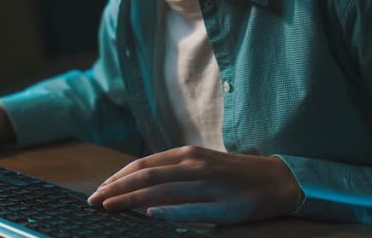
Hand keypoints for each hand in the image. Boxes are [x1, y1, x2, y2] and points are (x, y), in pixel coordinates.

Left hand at [86, 145, 303, 224]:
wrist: (276, 180)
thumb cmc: (233, 174)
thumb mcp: (201, 164)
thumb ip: (173, 171)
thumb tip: (141, 185)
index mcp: (186, 155)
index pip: (143, 165)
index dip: (118, 177)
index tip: (100, 190)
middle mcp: (193, 166)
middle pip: (146, 176)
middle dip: (116, 189)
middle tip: (94, 201)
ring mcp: (207, 185)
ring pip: (162, 191)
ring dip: (132, 200)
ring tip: (110, 207)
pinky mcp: (222, 206)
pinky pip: (190, 209)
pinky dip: (168, 212)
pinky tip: (150, 216)